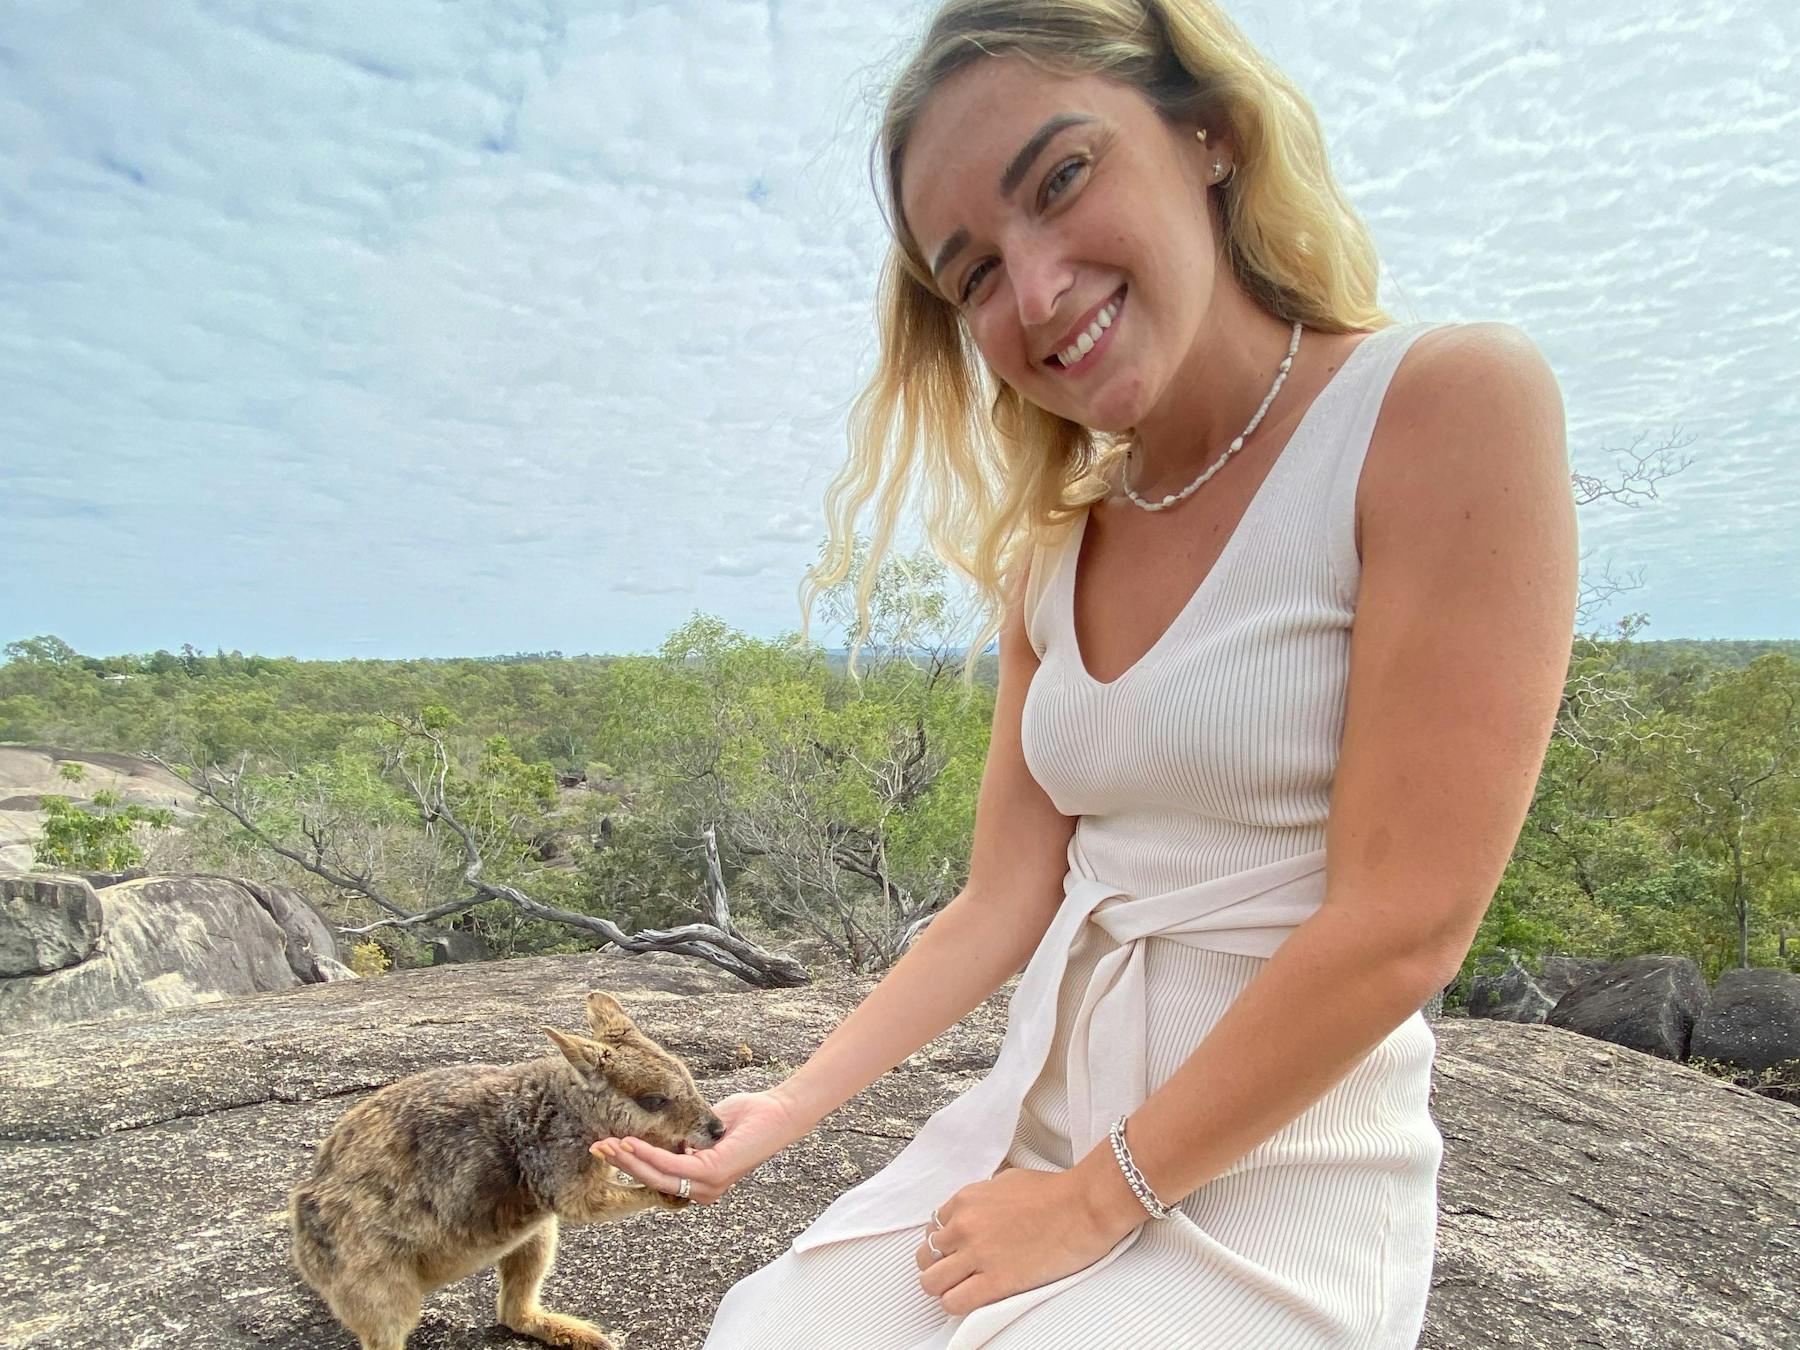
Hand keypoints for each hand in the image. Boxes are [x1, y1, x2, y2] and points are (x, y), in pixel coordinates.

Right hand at [591, 1089, 802, 1204]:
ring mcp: (707, 1185)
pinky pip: (671, 1165)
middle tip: (594, 1148)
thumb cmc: (747, 1118)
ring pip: (656, 1175)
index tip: (605, 1148)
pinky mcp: (713, 1172)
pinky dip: (647, 1154)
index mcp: (698, 1182)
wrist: (778, 1112)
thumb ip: (682, 1136)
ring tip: (605, 1145)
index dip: (628, 1165)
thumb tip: (656, 1131)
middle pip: (650, 1180)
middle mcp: (701, 1190)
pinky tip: (629, 1142)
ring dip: (627, 1159)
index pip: (655, 1178)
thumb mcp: (704, 1129)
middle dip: (619, 1164)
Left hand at [913, 1164, 1140, 1315]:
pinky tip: (976, 1299)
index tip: (958, 1251)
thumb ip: (984, 1198)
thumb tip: (979, 1212)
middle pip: (926, 1256)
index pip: (933, 1228)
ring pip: (932, 1282)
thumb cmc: (1056, 1192)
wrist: (1084, 1206)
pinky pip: (954, 1302)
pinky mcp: (996, 1281)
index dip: (945, 1243)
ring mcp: (977, 1254)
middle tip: (959, 1272)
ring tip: (965, 1288)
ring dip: (946, 1288)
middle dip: (939, 1266)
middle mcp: (964, 1225)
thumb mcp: (1007, 1181)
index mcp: (966, 1199)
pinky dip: (959, 1304)